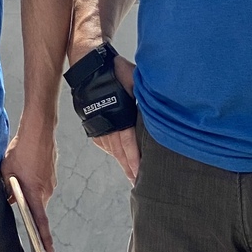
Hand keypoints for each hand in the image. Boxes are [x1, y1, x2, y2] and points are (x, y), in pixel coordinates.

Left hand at [2, 128, 57, 251]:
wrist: (38, 131)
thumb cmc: (21, 150)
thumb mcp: (7, 171)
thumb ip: (8, 188)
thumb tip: (10, 198)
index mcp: (35, 193)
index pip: (41, 221)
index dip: (44, 237)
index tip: (48, 249)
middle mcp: (46, 190)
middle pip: (37, 206)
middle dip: (27, 207)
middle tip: (15, 201)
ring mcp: (51, 181)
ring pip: (38, 194)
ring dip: (28, 192)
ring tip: (16, 179)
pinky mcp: (51, 173)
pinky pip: (41, 184)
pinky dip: (32, 183)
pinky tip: (23, 172)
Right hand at [91, 53, 139, 184]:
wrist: (89, 67)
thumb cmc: (114, 72)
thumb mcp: (133, 80)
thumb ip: (145, 93)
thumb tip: (163, 98)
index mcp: (119, 117)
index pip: (128, 144)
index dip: (134, 160)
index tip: (139, 175)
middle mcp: (108, 125)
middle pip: (120, 153)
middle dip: (129, 168)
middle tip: (137, 184)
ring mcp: (99, 126)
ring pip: (112, 150)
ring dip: (122, 162)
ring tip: (130, 174)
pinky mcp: (94, 125)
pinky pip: (104, 143)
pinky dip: (112, 152)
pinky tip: (118, 157)